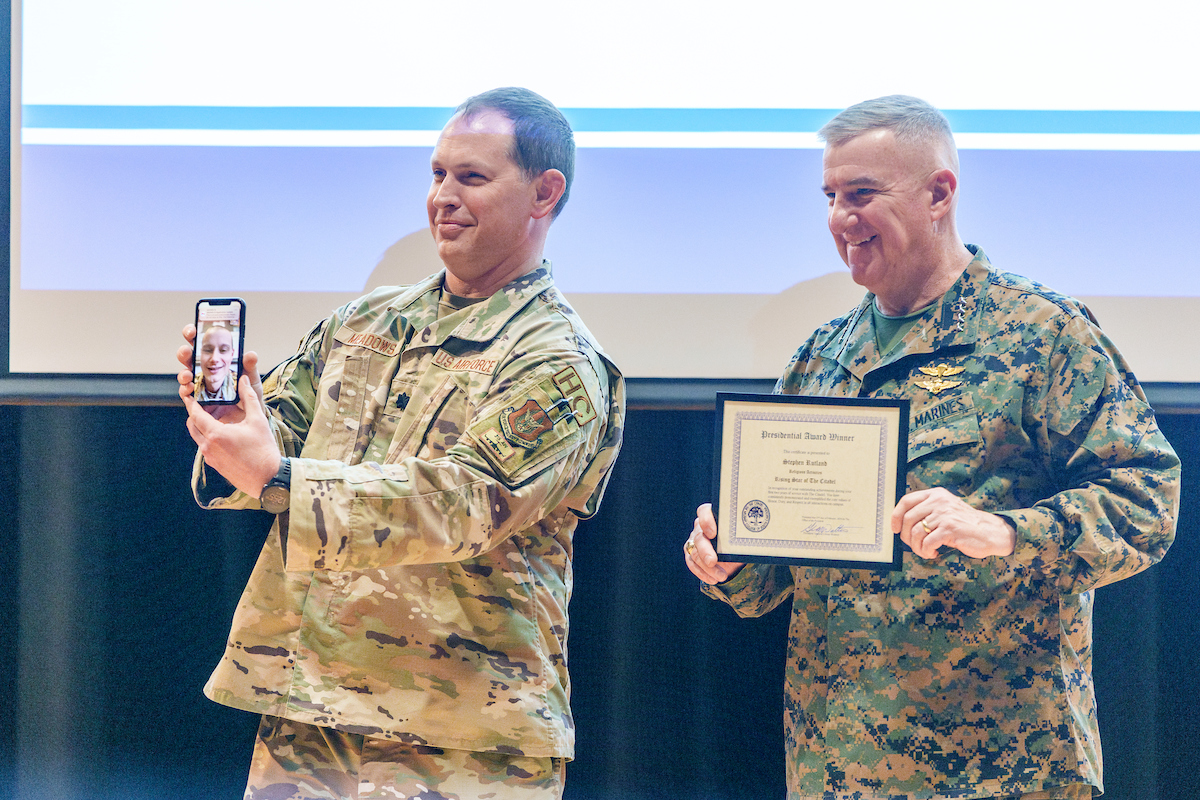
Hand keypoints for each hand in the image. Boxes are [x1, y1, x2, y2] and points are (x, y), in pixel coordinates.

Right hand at [176, 323, 266, 419]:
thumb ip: (250, 368)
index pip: (201, 344)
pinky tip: (188, 389)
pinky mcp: (198, 401)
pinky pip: (187, 394)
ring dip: (183, 373)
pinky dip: (184, 391)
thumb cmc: (250, 395)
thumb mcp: (252, 380)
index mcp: (216, 360)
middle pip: (189, 358)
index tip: (192, 330)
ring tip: (188, 375)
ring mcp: (200, 385)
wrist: (251, 418)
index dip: (194, 335)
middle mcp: (205, 371)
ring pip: (185, 375)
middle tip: (187, 352)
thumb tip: (250, 354)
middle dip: (184, 352)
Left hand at [181, 373, 281, 497]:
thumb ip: (248, 397)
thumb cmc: (264, 450)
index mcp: (216, 434)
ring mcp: (210, 458)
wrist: (268, 478)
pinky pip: (205, 448)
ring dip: (201, 427)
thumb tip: (243, 380)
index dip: (191, 403)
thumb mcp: (258, 420)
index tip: (190, 395)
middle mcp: (208, 447)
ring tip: (212, 418)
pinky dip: (208, 438)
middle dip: (194, 414)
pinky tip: (222, 434)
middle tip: (201, 404)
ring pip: (197, 438)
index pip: (195, 414)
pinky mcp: (215, 465)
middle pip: (192, 426)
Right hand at [684, 503, 744, 584]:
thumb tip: (749, 540)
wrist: (737, 555)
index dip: (706, 521)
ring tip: (721, 576)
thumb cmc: (740, 543)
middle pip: (699, 537)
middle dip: (705, 551)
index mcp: (714, 516)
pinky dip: (702, 573)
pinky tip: (712, 579)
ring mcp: (694, 539)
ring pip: (695, 553)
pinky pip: (691, 563)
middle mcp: (701, 526)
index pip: (704, 512)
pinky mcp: (691, 552)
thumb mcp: (742, 539)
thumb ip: (740, 537)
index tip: (713, 534)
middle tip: (713, 562)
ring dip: (707, 568)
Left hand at [893, 487, 1015, 559]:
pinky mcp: (950, 529)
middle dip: (906, 537)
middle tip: (914, 546)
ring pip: (916, 532)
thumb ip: (927, 510)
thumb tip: (900, 524)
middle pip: (908, 519)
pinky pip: (927, 543)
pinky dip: (926, 551)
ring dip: (917, 547)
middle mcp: (939, 501)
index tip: (894, 529)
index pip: (906, 501)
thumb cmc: (964, 524)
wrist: (990, 532)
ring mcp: (944, 514)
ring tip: (925, 551)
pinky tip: (933, 553)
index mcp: (935, 494)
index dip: (896, 516)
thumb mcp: (945, 509)